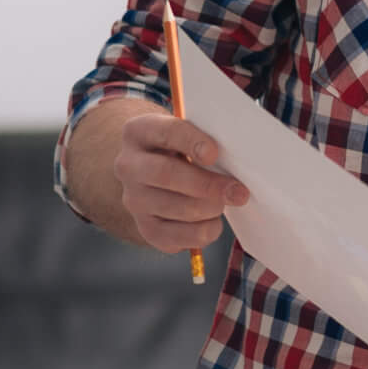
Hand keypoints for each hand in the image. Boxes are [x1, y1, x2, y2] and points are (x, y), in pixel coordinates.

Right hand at [110, 111, 245, 254]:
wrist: (157, 171)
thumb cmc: (182, 148)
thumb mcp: (189, 132)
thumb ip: (206, 140)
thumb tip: (236, 162)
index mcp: (139, 131)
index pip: (165, 132)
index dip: (192, 142)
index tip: (214, 153)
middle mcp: (129, 166)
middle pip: (166, 174)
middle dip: (208, 185)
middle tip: (238, 192)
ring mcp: (133, 199)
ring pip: (174, 208)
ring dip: (209, 209)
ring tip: (225, 203)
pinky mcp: (145, 227)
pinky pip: (175, 237)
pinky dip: (202, 232)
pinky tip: (212, 221)